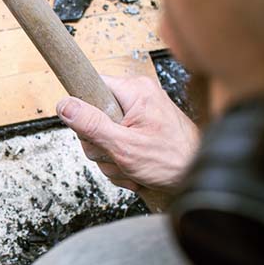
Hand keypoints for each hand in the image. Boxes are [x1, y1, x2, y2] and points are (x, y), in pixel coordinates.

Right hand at [56, 75, 198, 192]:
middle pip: (93, 118)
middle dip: (101, 146)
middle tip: (118, 156)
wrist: (198, 178)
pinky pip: (115, 146)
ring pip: (102, 137)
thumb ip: (92, 125)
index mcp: (135, 92)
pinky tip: (135, 170)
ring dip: (111, 159)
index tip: (89, 128)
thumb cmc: (174, 160)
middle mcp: (137, 99)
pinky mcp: (140, 132)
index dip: (84, 110)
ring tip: (131, 166)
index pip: (91, 86)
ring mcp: (139, 116)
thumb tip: (64, 105)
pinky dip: (121, 163)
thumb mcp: (125, 146)